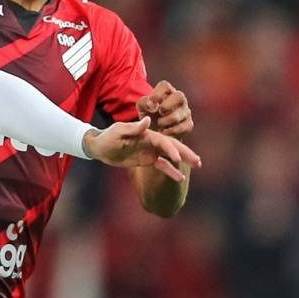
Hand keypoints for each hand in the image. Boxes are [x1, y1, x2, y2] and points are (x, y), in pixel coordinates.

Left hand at [82, 117, 200, 182]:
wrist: (100, 147)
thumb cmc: (108, 137)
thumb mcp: (118, 131)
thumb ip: (134, 128)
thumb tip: (148, 120)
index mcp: (146, 133)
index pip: (162, 141)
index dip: (171, 148)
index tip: (178, 158)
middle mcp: (151, 141)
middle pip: (172, 146)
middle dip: (185, 152)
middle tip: (198, 160)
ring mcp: (150, 150)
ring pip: (170, 156)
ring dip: (183, 160)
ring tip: (197, 165)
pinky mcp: (147, 159)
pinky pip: (161, 165)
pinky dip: (171, 170)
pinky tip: (180, 177)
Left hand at [137, 80, 192, 137]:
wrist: (157, 129)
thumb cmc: (150, 113)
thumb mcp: (143, 107)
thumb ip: (143, 103)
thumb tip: (151, 105)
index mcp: (167, 91)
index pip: (165, 86)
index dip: (157, 94)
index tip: (150, 104)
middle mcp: (179, 98)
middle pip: (179, 96)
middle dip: (166, 106)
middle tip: (159, 113)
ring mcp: (186, 111)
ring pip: (178, 115)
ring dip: (164, 122)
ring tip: (158, 124)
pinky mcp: (189, 124)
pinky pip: (183, 127)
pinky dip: (171, 131)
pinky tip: (164, 132)